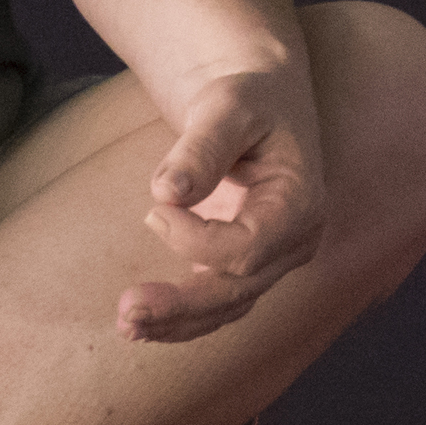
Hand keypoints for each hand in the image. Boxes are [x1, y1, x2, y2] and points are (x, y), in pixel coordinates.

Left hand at [121, 64, 325, 341]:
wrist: (258, 102)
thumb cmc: (245, 99)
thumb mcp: (226, 106)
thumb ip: (201, 147)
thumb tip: (166, 191)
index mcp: (300, 203)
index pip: (249, 247)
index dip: (197, 239)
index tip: (154, 208)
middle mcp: (292, 241)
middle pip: (239, 290)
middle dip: (182, 305)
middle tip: (126, 310)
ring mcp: (270, 258)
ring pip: (227, 306)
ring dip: (176, 323)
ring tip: (125, 326)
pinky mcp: (244, 263)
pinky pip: (216, 301)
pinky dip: (180, 317)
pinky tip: (138, 325)